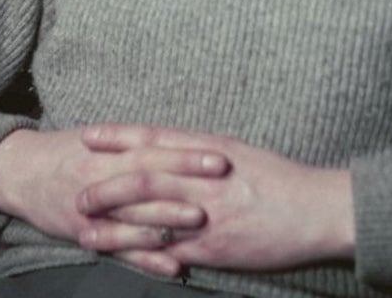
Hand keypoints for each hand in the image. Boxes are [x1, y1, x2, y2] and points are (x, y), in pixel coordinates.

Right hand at [0, 127, 229, 245]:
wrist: (19, 172)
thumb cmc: (68, 152)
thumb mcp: (102, 141)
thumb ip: (141, 143)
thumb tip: (190, 143)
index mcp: (110, 151)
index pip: (154, 149)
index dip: (187, 153)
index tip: (220, 155)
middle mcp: (103, 178)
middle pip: (149, 178)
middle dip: (186, 180)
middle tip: (222, 182)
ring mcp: (95, 210)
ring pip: (135, 216)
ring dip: (169, 219)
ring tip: (202, 221)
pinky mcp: (87, 235)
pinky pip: (121, 250)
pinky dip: (148, 259)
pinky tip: (174, 266)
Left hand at [77, 125, 354, 276]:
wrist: (316, 209)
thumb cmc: (281, 179)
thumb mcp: (241, 152)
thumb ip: (204, 151)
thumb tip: (175, 149)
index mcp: (210, 150)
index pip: (156, 139)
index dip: (119, 137)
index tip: (89, 134)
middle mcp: (204, 179)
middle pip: (143, 177)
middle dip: (105, 184)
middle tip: (76, 190)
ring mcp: (207, 214)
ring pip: (149, 216)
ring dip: (112, 223)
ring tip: (83, 227)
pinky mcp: (213, 246)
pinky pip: (169, 250)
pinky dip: (141, 254)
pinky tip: (120, 256)